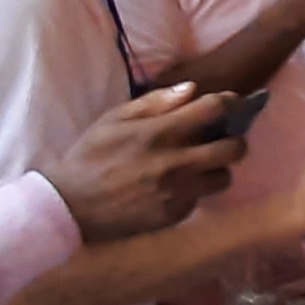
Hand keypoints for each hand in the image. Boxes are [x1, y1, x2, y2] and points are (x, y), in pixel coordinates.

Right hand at [39, 84, 246, 241]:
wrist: (70, 206)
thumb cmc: (90, 156)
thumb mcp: (113, 120)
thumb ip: (155, 102)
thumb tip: (191, 89)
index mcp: (159, 134)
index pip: (213, 110)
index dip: (227, 103)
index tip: (228, 103)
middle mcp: (175, 164)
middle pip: (234, 148)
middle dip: (235, 139)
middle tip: (223, 138)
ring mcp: (177, 192)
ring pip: (224, 178)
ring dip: (217, 169)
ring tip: (201, 165)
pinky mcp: (174, 215)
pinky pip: (200, 199)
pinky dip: (193, 190)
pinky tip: (175, 186)